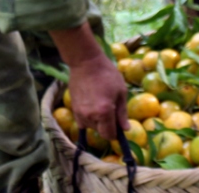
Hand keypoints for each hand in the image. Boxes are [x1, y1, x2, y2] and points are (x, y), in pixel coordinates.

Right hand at [49, 24, 129, 140]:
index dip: (116, 133)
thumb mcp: (121, 92)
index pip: (109, 135)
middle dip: (108, 126)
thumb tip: (125, 129)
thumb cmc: (108, 75)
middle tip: (113, 110)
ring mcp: (79, 114)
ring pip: (91, 127)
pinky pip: (82, 122)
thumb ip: (122, 113)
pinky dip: (89, 119)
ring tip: (102, 104)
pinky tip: (93, 106)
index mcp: (104, 112)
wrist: (86, 63)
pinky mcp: (73, 110)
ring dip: (98, 122)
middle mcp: (90, 117)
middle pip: (101, 132)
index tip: (120, 127)